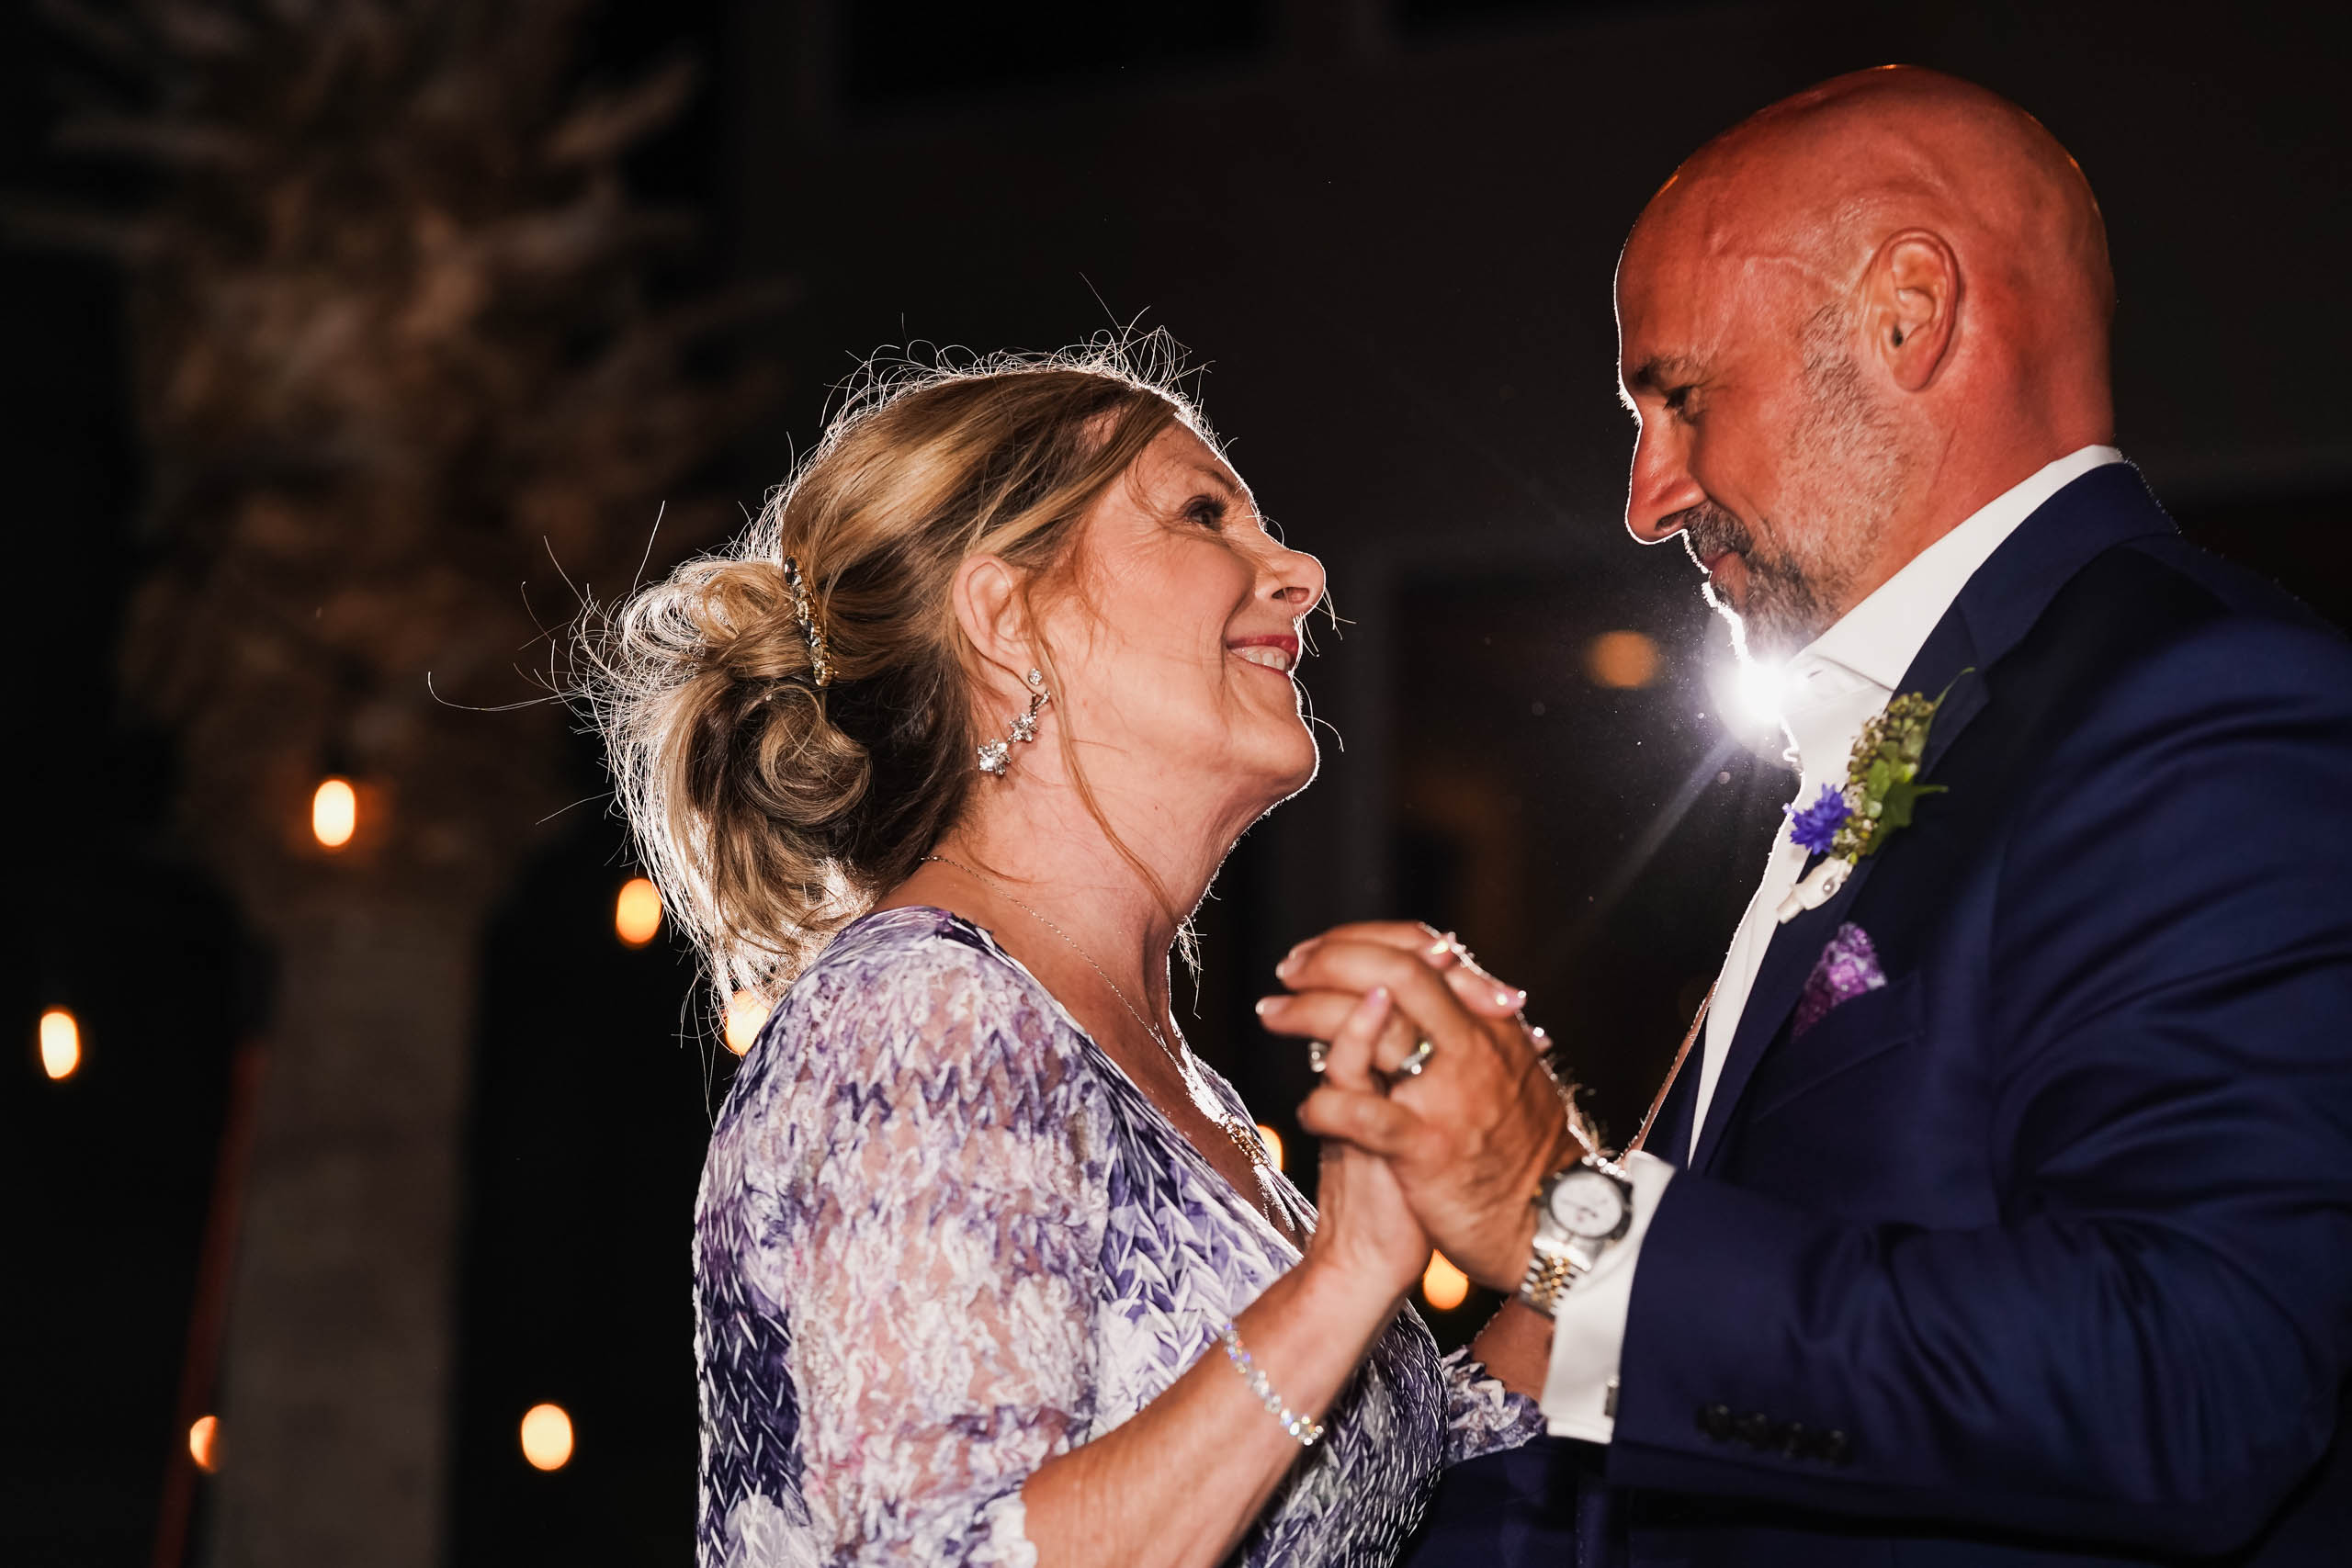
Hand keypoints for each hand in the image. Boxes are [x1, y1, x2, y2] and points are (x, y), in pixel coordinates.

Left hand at [1259, 923, 1587, 1292]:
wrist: (1549, 1229)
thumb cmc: (1517, 1157)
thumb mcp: (1505, 1079)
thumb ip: (1466, 1036)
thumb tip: (1427, 990)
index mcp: (1490, 1027)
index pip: (1422, 952)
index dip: (1362, 943)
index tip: (1318, 951)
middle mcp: (1474, 1048)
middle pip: (1398, 971)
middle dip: (1331, 961)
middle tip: (1288, 969)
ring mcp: (1450, 1095)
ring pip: (1375, 1024)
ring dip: (1309, 1012)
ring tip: (1272, 1013)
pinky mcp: (1427, 1147)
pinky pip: (1361, 1112)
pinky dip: (1324, 1103)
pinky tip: (1306, 1106)